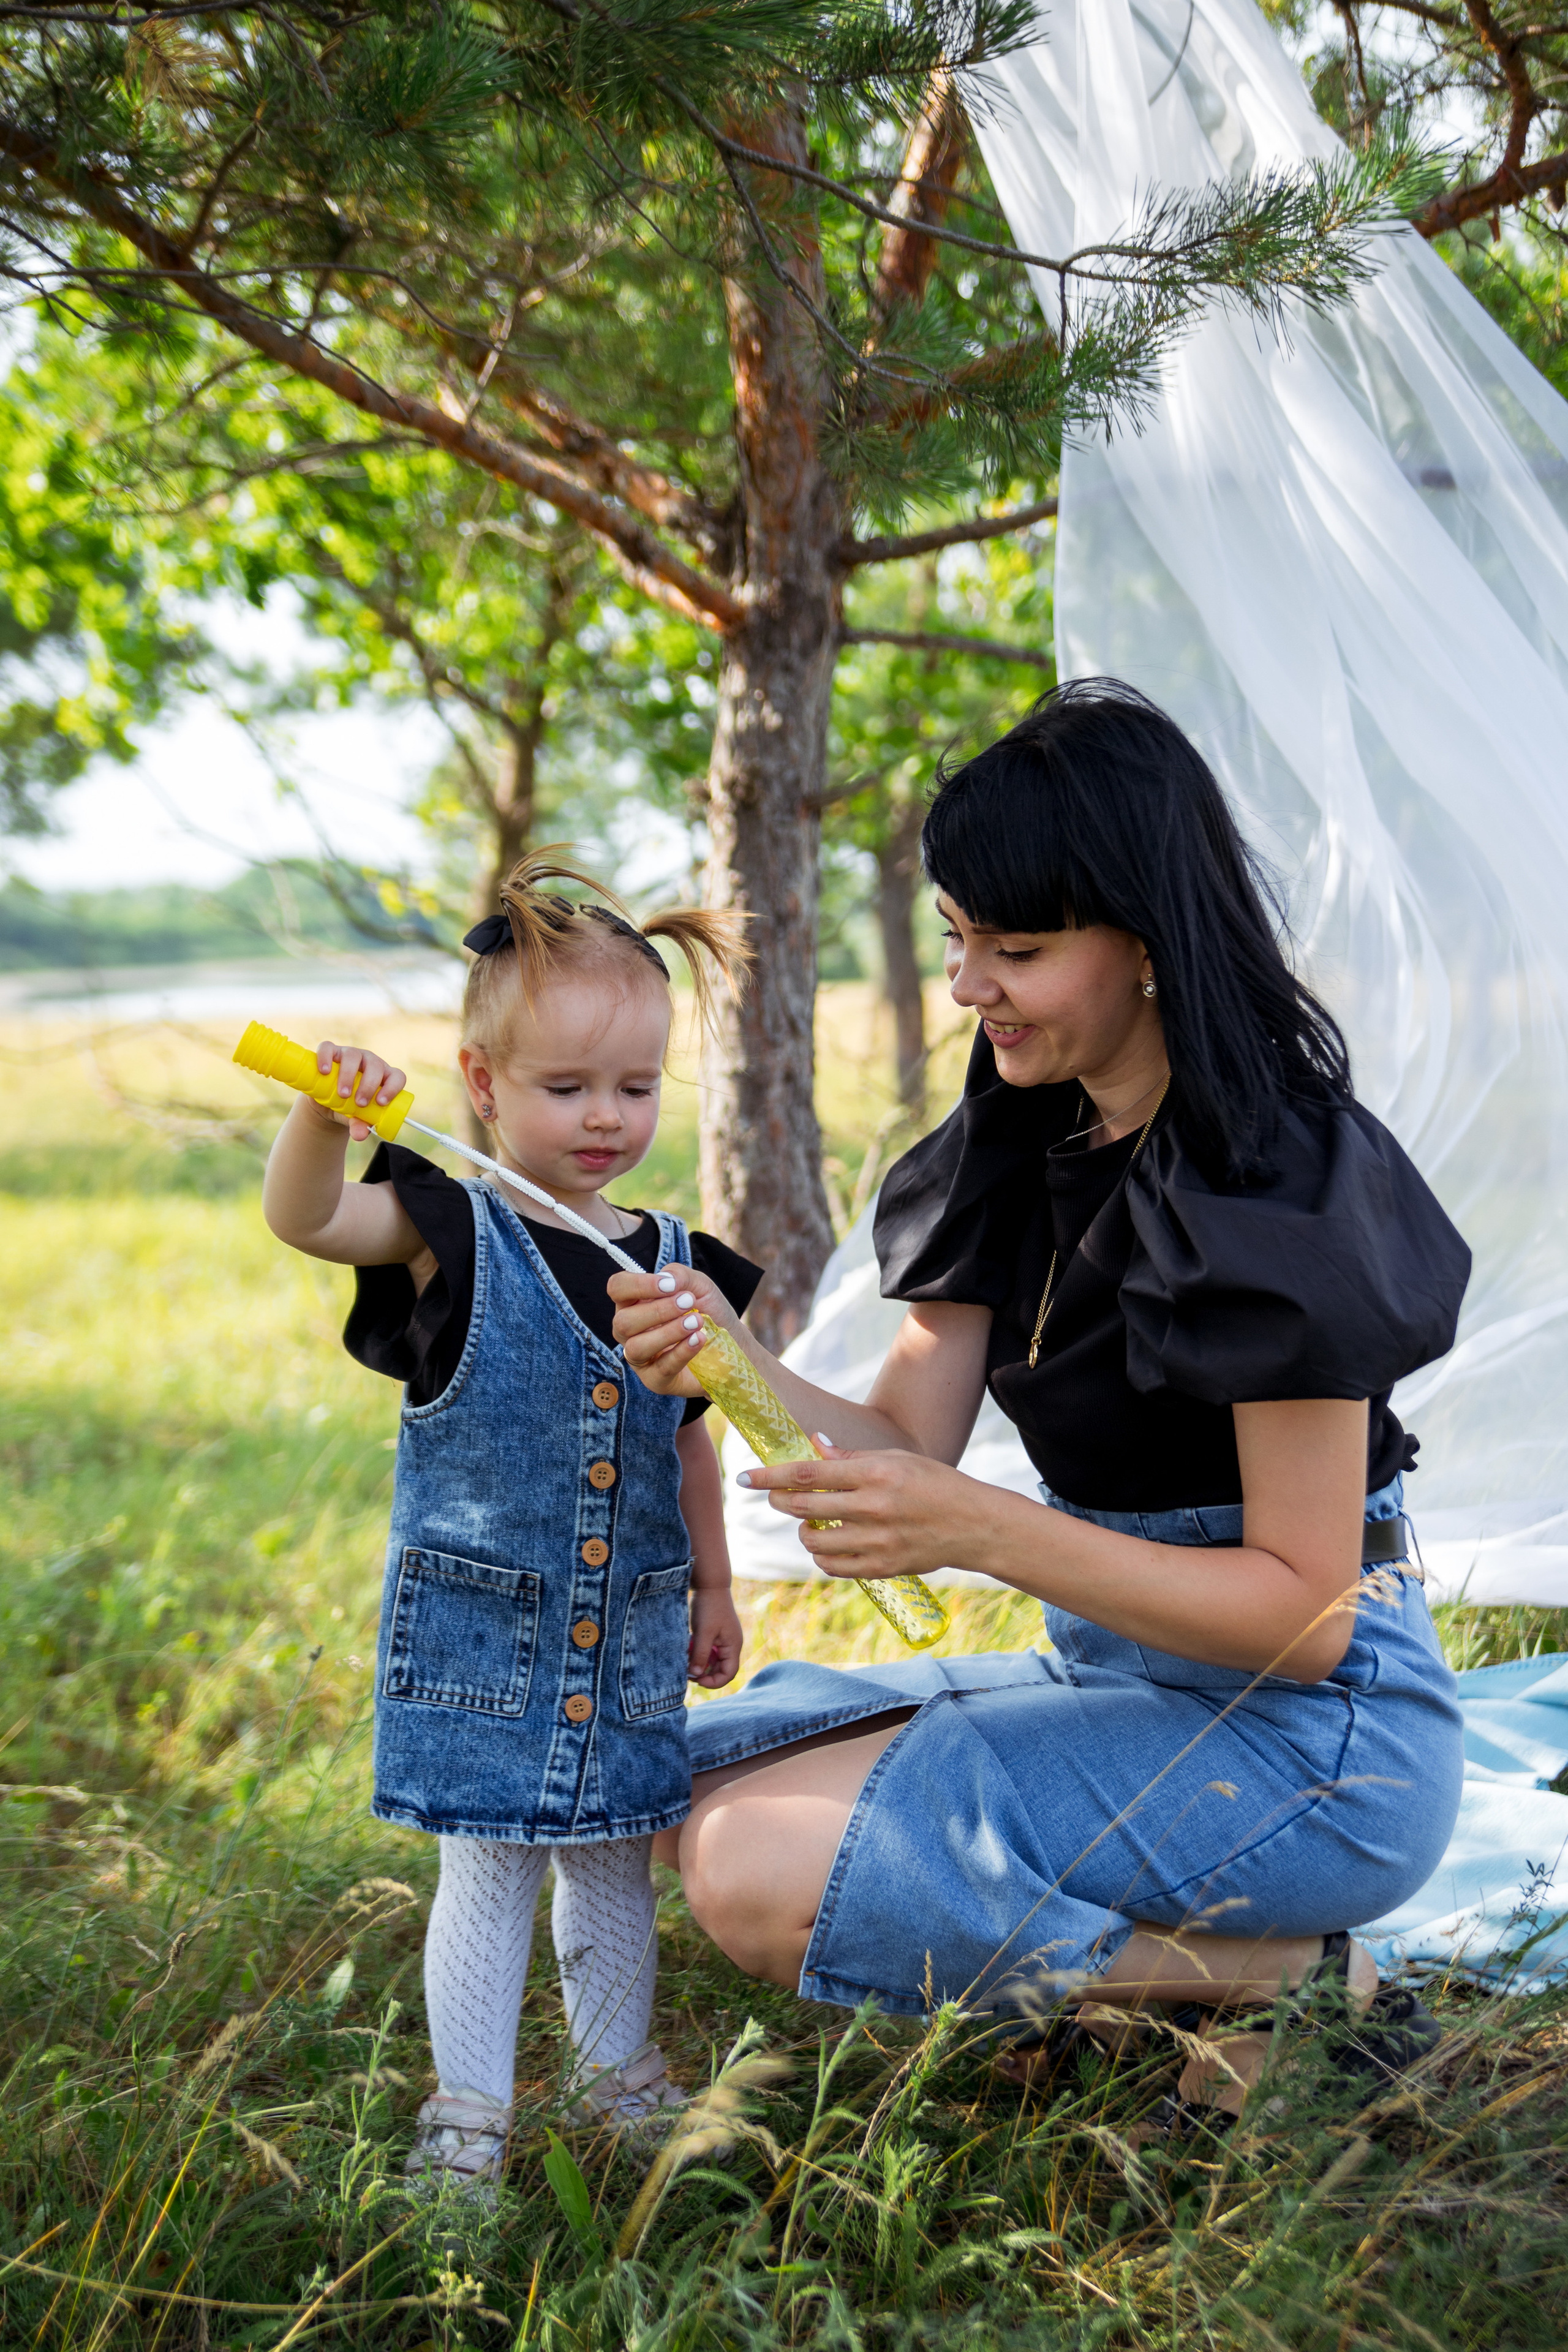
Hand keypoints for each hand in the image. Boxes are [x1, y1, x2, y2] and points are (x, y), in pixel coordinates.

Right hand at [311, 1041, 405, 1142]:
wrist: (327, 1102)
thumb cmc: (349, 1108)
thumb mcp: (355, 1119)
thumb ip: (360, 1126)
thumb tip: (360, 1135)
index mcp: (384, 1077)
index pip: (397, 1076)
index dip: (393, 1088)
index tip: (380, 1102)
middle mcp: (370, 1063)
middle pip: (375, 1066)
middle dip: (368, 1085)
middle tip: (359, 1103)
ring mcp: (351, 1055)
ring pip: (353, 1056)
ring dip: (348, 1075)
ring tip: (343, 1094)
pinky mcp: (331, 1052)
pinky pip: (328, 1048)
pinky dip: (326, 1057)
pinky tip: (324, 1071)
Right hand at [610, 1264, 735, 1397]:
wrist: (733, 1343)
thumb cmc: (709, 1311)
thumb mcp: (699, 1286)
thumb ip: (680, 1275)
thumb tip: (665, 1279)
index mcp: (634, 1303)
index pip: (617, 1288)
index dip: (638, 1285)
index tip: (670, 1285)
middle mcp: (630, 1331)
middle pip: (623, 1321)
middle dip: (658, 1311)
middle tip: (689, 1303)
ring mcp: (641, 1358)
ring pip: (636, 1347)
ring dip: (668, 1332)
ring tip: (697, 1323)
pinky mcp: (656, 1380)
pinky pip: (660, 1368)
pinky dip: (681, 1352)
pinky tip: (699, 1339)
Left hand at [688, 1586, 742, 1687]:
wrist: (709, 1584)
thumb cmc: (709, 1607)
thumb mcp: (703, 1632)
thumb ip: (700, 1654)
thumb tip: (695, 1675)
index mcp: (733, 1646)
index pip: (728, 1674)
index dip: (714, 1682)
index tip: (697, 1679)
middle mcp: (731, 1645)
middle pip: (721, 1669)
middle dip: (705, 1674)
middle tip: (688, 1672)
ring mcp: (723, 1640)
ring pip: (713, 1661)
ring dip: (700, 1664)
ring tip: (687, 1660)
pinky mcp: (715, 1635)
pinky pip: (708, 1651)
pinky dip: (698, 1653)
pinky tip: (688, 1649)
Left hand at [739, 1439, 979, 1581]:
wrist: (973, 1525)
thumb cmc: (933, 1484)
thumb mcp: (895, 1459)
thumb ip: (850, 1457)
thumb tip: (812, 1444)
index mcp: (875, 1474)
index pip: (809, 1473)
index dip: (771, 1475)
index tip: (745, 1477)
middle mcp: (873, 1508)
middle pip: (804, 1507)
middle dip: (780, 1501)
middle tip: (777, 1497)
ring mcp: (877, 1542)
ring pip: (813, 1540)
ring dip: (804, 1531)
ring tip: (814, 1521)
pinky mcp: (881, 1568)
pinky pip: (832, 1566)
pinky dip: (822, 1555)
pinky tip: (830, 1543)